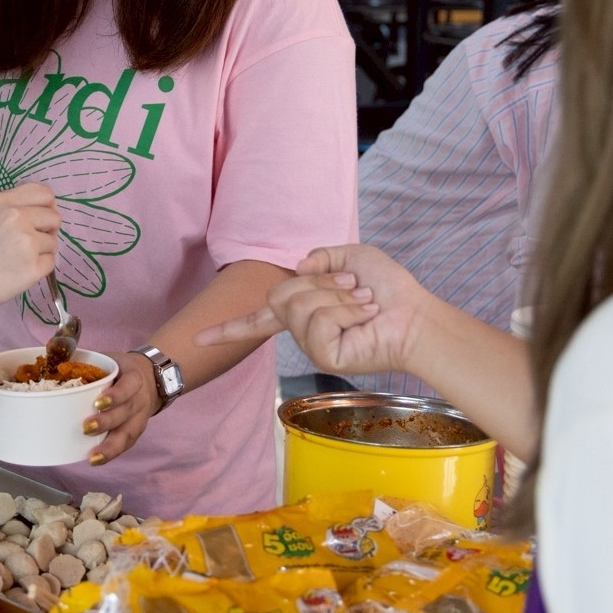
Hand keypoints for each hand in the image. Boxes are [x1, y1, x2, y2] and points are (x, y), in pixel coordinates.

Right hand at [0, 182, 58, 324]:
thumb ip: (6, 213)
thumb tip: (34, 216)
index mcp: (2, 201)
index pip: (43, 192)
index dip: (47, 206)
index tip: (41, 218)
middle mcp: (17, 216)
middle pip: (54, 216)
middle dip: (48, 230)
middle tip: (31, 244)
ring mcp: (27, 241)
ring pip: (53, 242)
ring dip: (42, 252)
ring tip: (18, 262)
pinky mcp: (33, 266)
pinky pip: (51, 263)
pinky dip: (39, 270)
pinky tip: (19, 274)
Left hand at [82, 352, 156, 464]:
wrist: (150, 378)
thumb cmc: (120, 369)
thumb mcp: (109, 358)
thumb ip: (84, 358)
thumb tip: (51, 348)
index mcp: (133, 378)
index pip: (128, 387)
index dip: (115, 395)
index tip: (97, 402)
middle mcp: (139, 399)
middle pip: (125, 413)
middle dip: (106, 422)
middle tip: (86, 427)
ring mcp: (140, 417)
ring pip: (128, 434)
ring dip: (110, 446)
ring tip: (93, 457)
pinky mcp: (136, 431)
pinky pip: (126, 444)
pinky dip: (112, 453)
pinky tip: (96, 460)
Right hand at [196, 245, 435, 378]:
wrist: (415, 314)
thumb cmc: (388, 288)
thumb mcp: (351, 256)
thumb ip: (318, 257)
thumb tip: (297, 270)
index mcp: (303, 312)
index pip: (258, 320)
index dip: (227, 329)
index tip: (198, 339)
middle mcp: (303, 332)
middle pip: (277, 297)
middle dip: (318, 283)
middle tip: (353, 287)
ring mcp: (312, 347)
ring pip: (297, 305)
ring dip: (337, 295)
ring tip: (363, 304)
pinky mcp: (325, 357)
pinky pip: (318, 320)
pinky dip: (344, 310)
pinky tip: (364, 317)